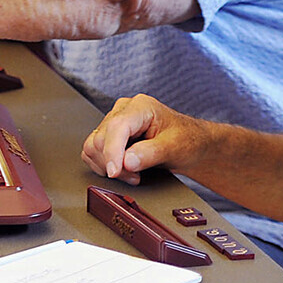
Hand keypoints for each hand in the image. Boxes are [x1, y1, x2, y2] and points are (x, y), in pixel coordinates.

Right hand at [82, 94, 203, 182]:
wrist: (190, 144)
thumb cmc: (186, 140)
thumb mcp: (174, 148)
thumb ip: (150, 154)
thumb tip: (127, 161)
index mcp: (140, 106)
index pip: (116, 127)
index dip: (112, 152)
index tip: (114, 172)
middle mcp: (123, 110)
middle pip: (101, 139)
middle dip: (114, 163)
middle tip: (135, 176)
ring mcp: (114, 122)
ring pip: (93, 146)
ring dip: (108, 166)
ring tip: (131, 174)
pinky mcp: (109, 135)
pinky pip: (92, 151)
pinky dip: (102, 165)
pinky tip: (122, 170)